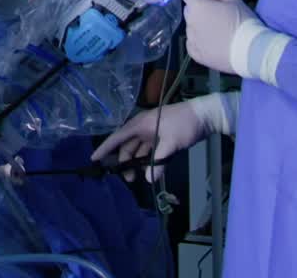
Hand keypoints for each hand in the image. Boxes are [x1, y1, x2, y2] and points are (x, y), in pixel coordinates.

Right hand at [90, 100, 212, 180]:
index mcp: (140, 125)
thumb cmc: (184, 124)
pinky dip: (146, 160)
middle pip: (127, 146)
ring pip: (137, 149)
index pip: (117, 137)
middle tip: (129, 180)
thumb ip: (159, 161)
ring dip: (135, 162)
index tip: (94, 159)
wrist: (202, 116)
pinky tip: (149, 170)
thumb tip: (149, 179)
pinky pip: (148, 150)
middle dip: (124, 162)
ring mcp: (151, 133)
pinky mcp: (160, 137)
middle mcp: (142, 128)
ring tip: (137, 178)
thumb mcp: (172, 143)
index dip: (105, 148)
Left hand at [183, 0, 289, 84]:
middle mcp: (191, 21)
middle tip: (216, 17)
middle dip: (199, 11)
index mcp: (198, 6)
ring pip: (191, 27)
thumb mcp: (233, 0)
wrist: (253, 51)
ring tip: (218, 33)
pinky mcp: (195, 54)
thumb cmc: (245, 23)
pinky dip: (200, 43)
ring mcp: (192, 39)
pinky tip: (214, 43)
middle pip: (189, 10)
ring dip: (200, 27)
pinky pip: (192, 43)